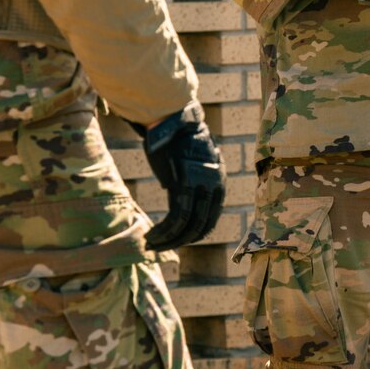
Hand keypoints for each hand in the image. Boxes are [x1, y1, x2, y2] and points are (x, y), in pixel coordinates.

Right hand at [141, 104, 225, 250]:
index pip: (211, 219)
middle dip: (179, 242)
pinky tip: (151, 235)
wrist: (172, 120)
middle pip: (200, 226)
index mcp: (219, 182)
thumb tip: (183, 200)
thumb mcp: (195, 162)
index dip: (195, 234)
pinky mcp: (182, 185)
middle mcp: (214, 186)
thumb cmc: (179, 139)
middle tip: (161, 248)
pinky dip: (163, 231)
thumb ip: (196, 181)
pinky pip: (175, 218)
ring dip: (167, 240)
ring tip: (150, 244)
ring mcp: (199, 186)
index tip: (179, 241)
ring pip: (186, 226)